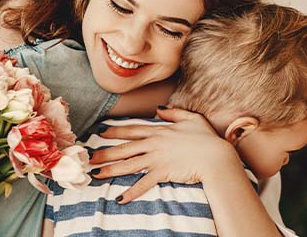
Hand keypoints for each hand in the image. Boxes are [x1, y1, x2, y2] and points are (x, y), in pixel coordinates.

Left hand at [89, 107, 239, 202]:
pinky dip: (132, 192)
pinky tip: (120, 198)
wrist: (216, 156)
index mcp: (159, 131)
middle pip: (124, 148)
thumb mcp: (191, 118)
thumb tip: (159, 109)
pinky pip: (144, 183)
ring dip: (111, 170)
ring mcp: (157, 158)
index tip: (101, 133)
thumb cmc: (207, 138)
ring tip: (96, 174)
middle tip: (90, 158)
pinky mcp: (163, 172)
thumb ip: (174, 113)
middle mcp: (154, 144)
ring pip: (128, 164)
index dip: (115, 131)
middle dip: (105, 153)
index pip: (132, 130)